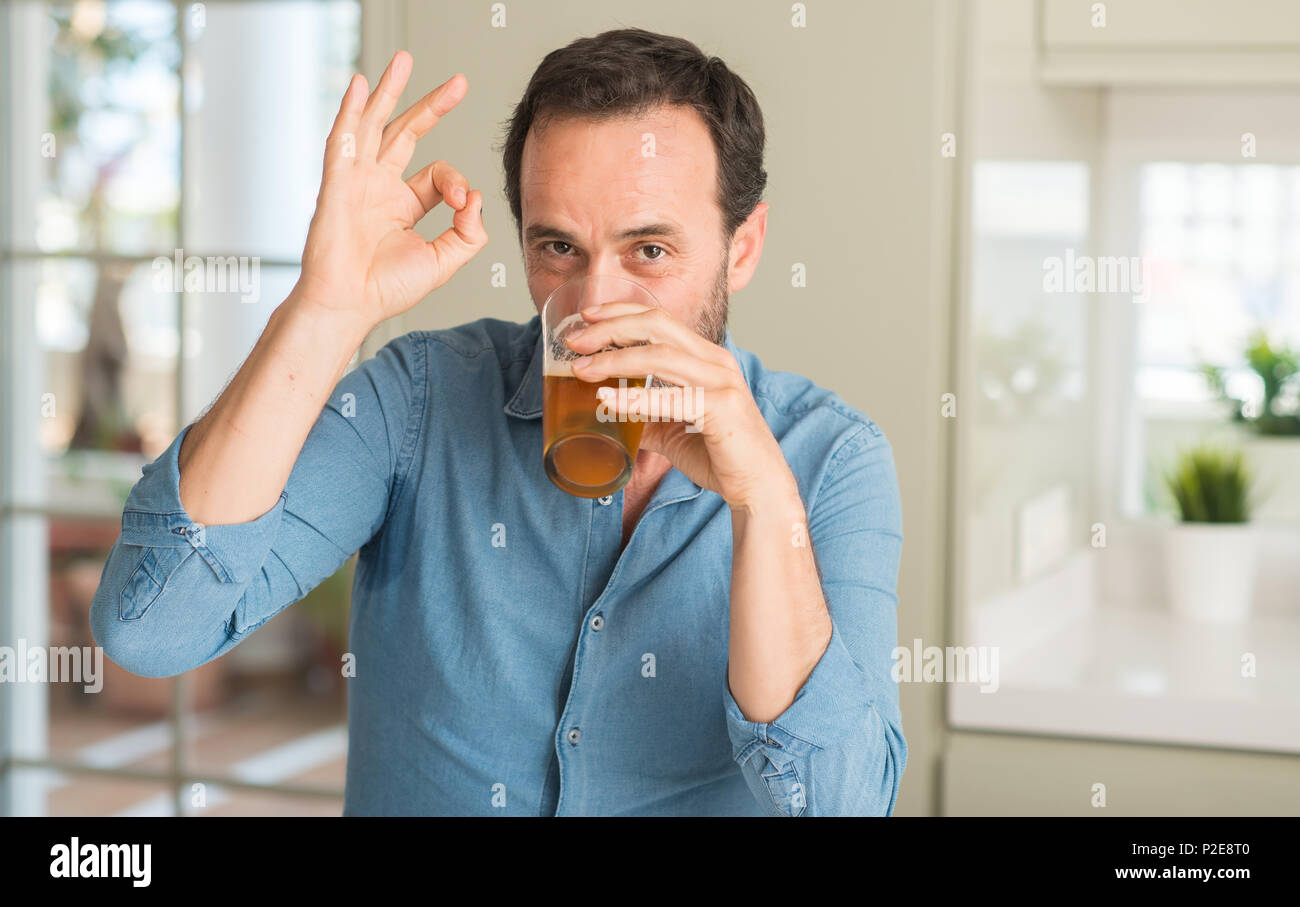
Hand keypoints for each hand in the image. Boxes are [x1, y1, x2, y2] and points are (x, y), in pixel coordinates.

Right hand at [294, 51, 487, 327]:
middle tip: (457, 84)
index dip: (458, 185)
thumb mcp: (444, 262)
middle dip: (430, 106)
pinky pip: (344, 140)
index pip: (438, 175)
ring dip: (389, 92)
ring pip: (374, 125)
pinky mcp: (338, 183)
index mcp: (402, 205)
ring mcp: (356, 181)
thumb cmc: (385, 289)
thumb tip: (477, 201)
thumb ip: (469, 234)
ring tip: (404, 61)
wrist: (349, 304)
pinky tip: (358, 85)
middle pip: (406, 133)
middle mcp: (379, 187)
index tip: (463, 208)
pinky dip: (351, 111)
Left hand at [566, 303, 799, 508]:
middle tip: (574, 341)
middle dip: (610, 328)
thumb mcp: (673, 428)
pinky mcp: (721, 408)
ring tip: (582, 370)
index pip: (659, 319)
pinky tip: (607, 401)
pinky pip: (671, 397)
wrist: (759, 488)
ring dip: (614, 360)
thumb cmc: (719, 455)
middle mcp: (716, 361)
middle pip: (656, 326)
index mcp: (706, 357)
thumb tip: (606, 411)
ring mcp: (721, 382)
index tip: (586, 318)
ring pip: (660, 356)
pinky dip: (635, 398)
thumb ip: (645, 415)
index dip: (620, 312)